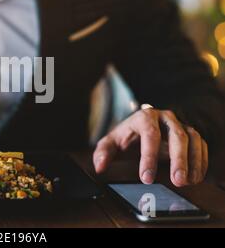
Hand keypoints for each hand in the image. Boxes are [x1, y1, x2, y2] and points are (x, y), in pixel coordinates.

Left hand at [93, 107, 207, 186]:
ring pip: (192, 139)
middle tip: (176, 181)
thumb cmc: (127, 136)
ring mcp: (180, 124)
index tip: (146, 177)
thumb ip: (103, 153)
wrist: (142, 126)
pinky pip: (200, 145)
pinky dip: (200, 161)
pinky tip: (195, 177)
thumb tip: (99, 166)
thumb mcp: (111, 142)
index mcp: (144, 117)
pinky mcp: (190, 133)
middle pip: (176, 136)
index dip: (149, 156)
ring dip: (192, 161)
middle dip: (178, 159)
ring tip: (187, 181)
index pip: (149, 134)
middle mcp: (165, 118)